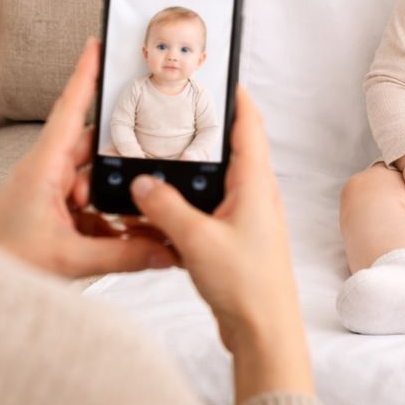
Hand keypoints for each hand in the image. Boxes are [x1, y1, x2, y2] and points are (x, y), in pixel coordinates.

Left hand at [0, 38, 176, 277]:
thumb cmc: (3, 262)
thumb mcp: (69, 259)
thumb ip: (123, 255)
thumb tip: (165, 250)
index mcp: (42, 168)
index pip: (68, 111)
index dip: (84, 76)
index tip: (97, 45)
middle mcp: (46, 173)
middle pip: (93, 148)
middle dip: (121, 156)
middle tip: (149, 158)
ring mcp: (49, 193)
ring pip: (96, 179)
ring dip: (115, 195)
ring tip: (139, 215)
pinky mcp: (54, 214)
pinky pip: (91, 206)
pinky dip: (110, 220)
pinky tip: (128, 238)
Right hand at [129, 85, 314, 399]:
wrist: (264, 331)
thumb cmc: (246, 284)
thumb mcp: (196, 241)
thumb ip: (165, 207)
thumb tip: (140, 182)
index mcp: (255, 183)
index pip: (248, 124)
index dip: (234, 96)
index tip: (216, 73)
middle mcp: (254, 194)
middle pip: (226, 149)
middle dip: (199, 131)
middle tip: (170, 110)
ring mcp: (244, 216)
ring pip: (211, 182)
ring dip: (185, 173)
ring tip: (152, 158)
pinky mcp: (232, 239)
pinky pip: (204, 210)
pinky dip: (181, 206)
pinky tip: (153, 210)